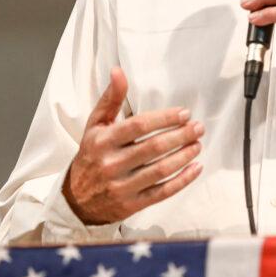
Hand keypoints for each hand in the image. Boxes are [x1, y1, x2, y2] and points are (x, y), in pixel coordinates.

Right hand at [63, 67, 203, 224]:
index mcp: (102, 141)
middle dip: (180, 136)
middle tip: (198, 128)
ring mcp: (122, 186)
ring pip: (160, 170)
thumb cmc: (91, 155)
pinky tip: (196, 168)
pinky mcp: (132, 205)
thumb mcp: (95, 126)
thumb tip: (118, 71)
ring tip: (198, 144)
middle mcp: (111, 164)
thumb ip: (110, 99)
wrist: (76, 200)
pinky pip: (162, 192)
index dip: (165, 118)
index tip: (185, 113)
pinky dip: (183, 180)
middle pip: (154, 147)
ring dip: (184, 156)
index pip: (139, 126)